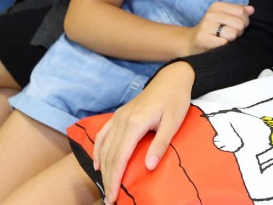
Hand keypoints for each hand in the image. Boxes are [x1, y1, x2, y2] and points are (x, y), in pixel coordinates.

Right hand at [93, 62, 194, 203]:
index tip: (113, 197)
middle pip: (109, 155)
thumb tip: (149, 167)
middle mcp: (121, 120)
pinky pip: (103, 134)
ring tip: (104, 186)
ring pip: (104, 146)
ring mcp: (118, 117)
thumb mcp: (173, 123)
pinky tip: (97, 163)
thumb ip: (160, 145)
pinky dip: (97, 150)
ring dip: (102, 168)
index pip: (119, 157)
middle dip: (108, 179)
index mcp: (134, 123)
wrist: (171, 78)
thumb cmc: (175, 100)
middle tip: (109, 199)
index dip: (115, 179)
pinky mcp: (119, 115)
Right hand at [186, 2, 253, 54]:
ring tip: (225, 39)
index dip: (244, 20)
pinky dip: (225, 46)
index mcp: (217, 6)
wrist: (192, 41)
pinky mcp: (204, 38)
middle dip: (239, 31)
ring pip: (234, 34)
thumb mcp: (224, 16)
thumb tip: (252, 9)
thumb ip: (238, 11)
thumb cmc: (212, 29)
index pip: (242, 12)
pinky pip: (225, 43)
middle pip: (240, 23)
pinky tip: (219, 44)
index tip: (237, 25)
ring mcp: (207, 26)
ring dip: (232, 40)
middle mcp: (212, 14)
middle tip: (230, 34)